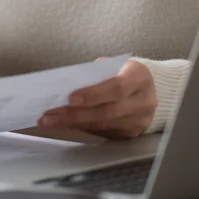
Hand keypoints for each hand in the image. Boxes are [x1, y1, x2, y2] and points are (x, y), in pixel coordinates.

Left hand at [37, 59, 155, 138]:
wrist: (148, 88)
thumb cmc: (122, 72)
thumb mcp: (112, 65)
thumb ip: (93, 74)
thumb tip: (65, 86)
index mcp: (139, 77)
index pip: (117, 88)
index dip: (93, 94)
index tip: (70, 98)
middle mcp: (144, 101)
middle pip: (107, 111)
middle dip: (75, 114)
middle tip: (50, 115)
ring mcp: (139, 120)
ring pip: (103, 125)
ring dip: (74, 123)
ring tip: (51, 121)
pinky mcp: (132, 133)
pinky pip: (103, 132)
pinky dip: (82, 128)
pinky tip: (65, 125)